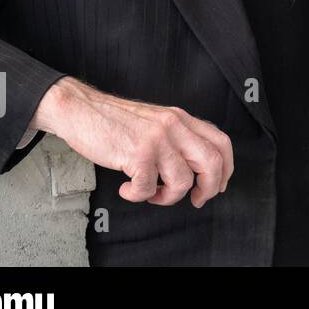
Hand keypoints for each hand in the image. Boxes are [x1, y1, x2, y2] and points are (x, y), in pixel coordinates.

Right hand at [31, 77, 233, 207]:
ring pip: (182, 181)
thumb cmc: (115, 121)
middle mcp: (174, 126)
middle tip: (196, 199)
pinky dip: (137, 196)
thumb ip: (177, 136)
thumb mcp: (156, 121)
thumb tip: (196, 167)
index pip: (221, 142)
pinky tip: (126, 189)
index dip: (226, 168)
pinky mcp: (137, 154)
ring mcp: (157, 140)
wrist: (81, 109)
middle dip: (209, 188)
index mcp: (181, 118)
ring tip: (151, 193)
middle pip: (212, 162)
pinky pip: (148, 189)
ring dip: (167, 197)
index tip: (219, 185)